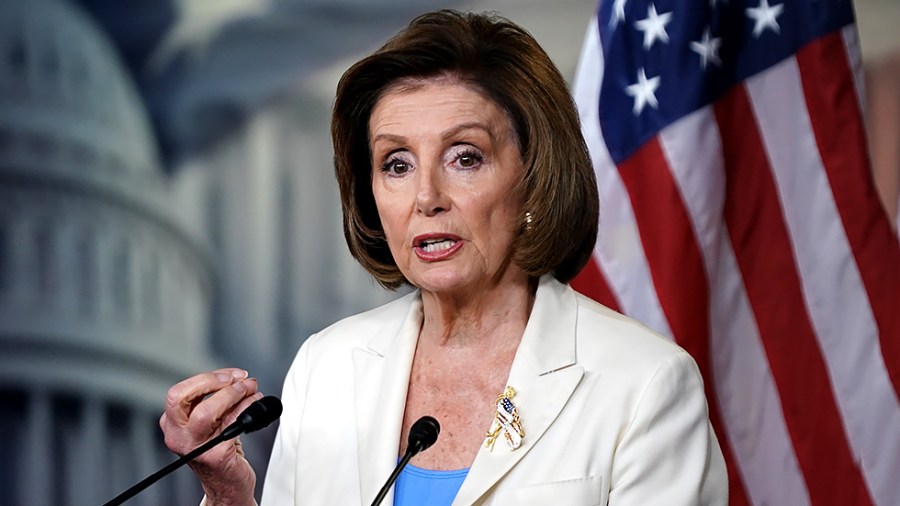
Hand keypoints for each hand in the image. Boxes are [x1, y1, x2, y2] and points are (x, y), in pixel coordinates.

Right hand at [160, 368, 261, 505]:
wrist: (227, 484)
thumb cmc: (220, 449)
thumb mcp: (211, 422)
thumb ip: (216, 400)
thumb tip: (239, 378)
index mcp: (173, 424)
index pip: (179, 392)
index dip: (206, 378)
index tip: (230, 374)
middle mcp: (178, 436)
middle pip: (182, 398)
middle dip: (213, 382)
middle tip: (237, 379)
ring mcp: (195, 447)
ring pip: (205, 411)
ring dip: (233, 394)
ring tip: (250, 388)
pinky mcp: (215, 456)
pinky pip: (232, 423)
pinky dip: (247, 407)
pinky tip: (256, 402)